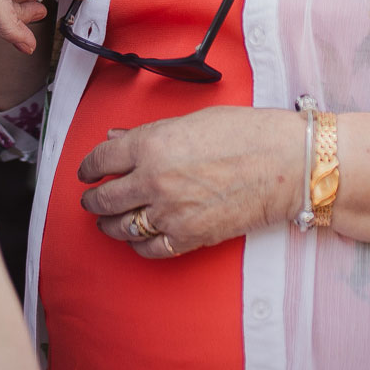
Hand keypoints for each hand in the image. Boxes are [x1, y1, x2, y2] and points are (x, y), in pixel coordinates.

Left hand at [77, 107, 306, 258]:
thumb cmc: (245, 134)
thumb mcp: (191, 120)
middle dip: (92, 199)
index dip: (87, 166)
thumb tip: (117, 139)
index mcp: (151, 143)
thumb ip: (148, 133)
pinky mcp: (187, 237)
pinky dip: (138, 245)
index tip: (86, 171)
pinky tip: (137, 239)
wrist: (283, 164)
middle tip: (90, 198)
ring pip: (121, 226)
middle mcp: (153, 179)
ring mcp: (168, 212)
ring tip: (107, 221)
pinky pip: (149, 248)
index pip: (101, 158)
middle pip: (103, 197)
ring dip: (108, 224)